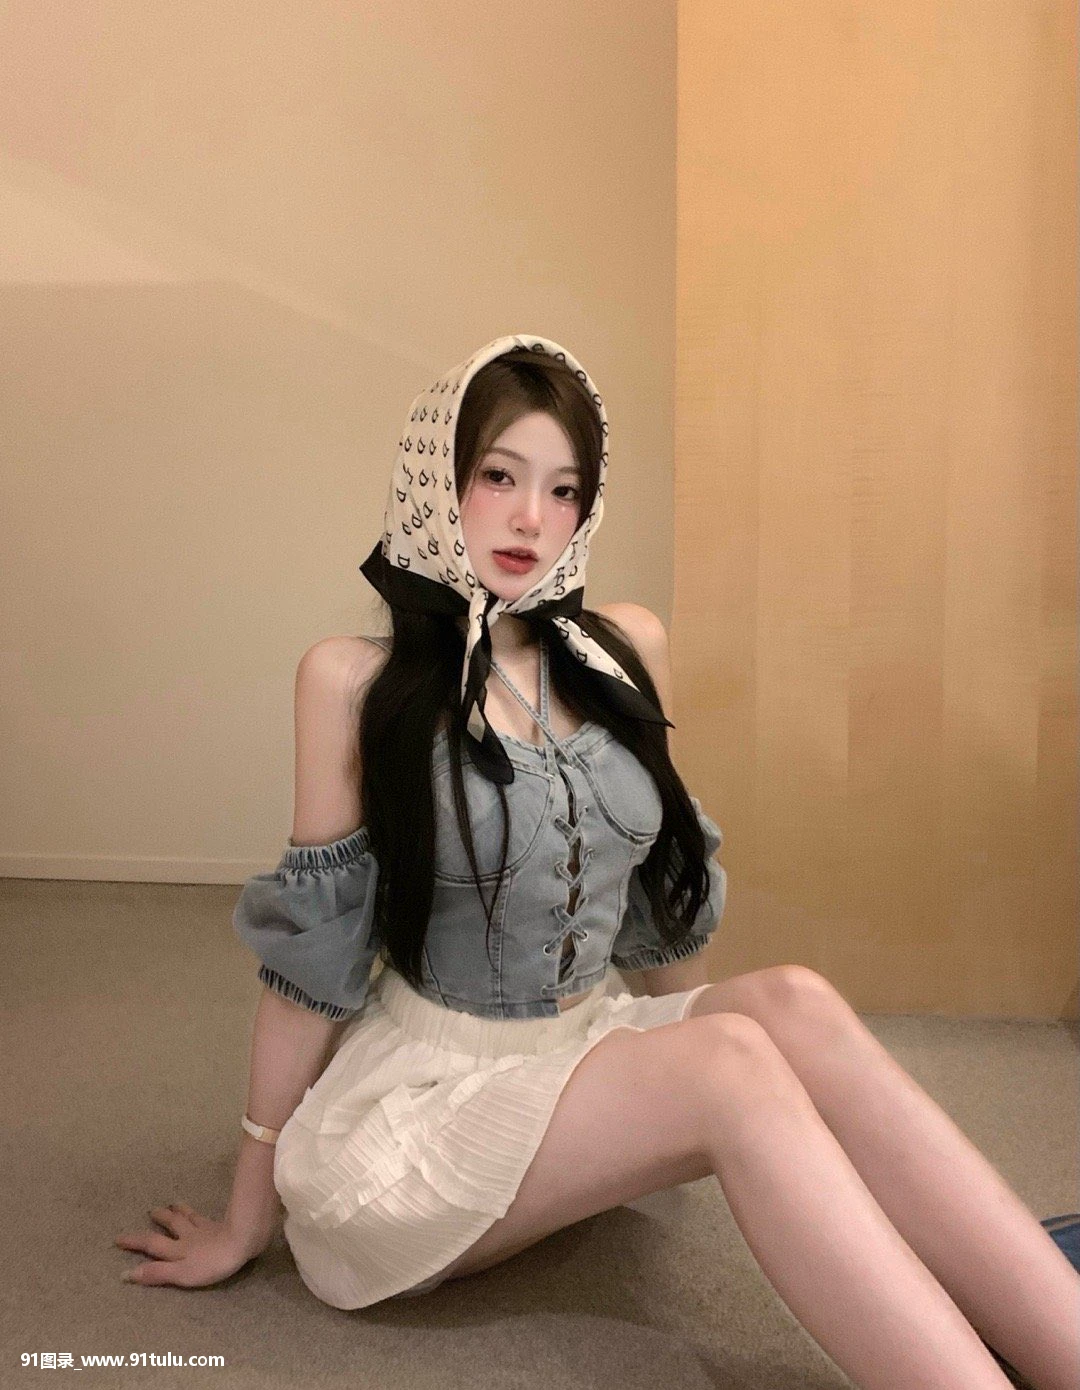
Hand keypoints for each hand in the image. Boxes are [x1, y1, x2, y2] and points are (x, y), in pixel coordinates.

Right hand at [114, 1202, 268, 1287]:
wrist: (243, 1239)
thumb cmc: (211, 1262)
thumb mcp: (181, 1274)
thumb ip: (156, 1274)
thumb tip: (125, 1275)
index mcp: (178, 1250)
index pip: (152, 1245)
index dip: (135, 1242)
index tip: (117, 1238)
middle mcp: (187, 1237)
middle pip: (170, 1226)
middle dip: (158, 1220)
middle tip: (150, 1211)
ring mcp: (204, 1230)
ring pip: (186, 1218)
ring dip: (177, 1211)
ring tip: (171, 1204)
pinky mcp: (220, 1226)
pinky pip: (203, 1217)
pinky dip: (196, 1212)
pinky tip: (197, 1210)